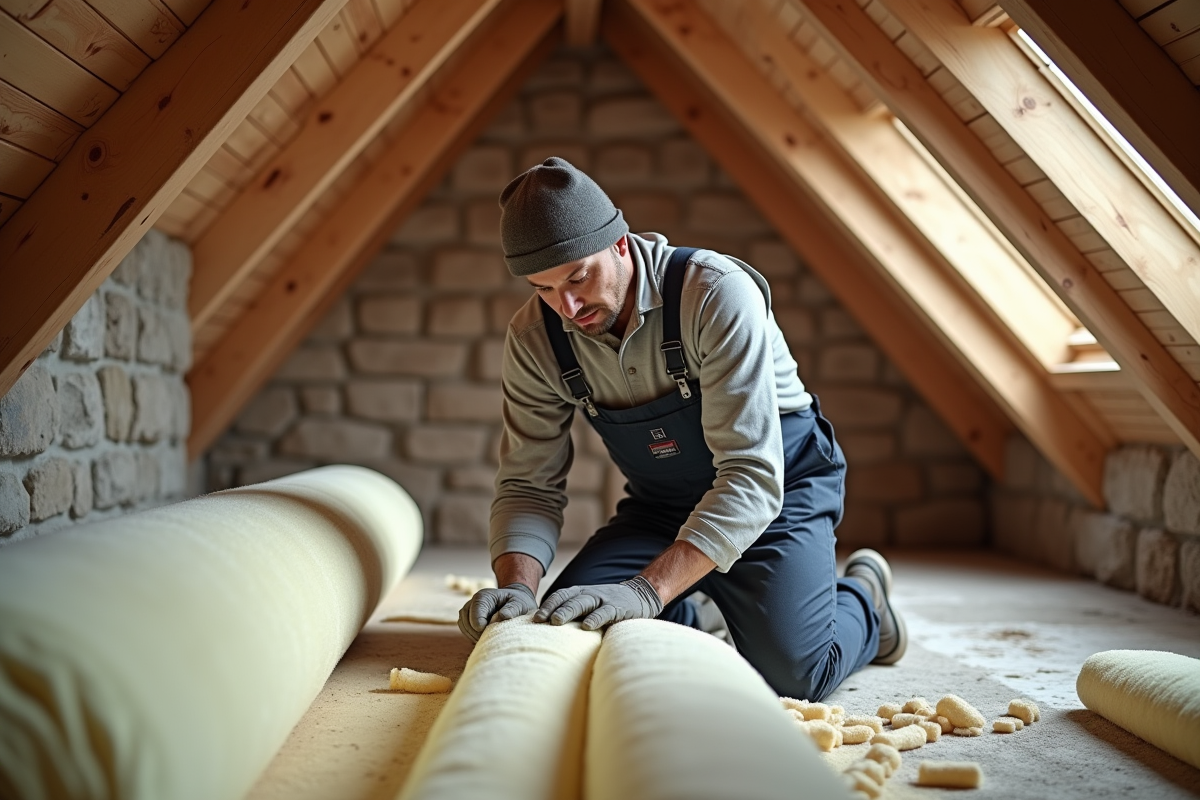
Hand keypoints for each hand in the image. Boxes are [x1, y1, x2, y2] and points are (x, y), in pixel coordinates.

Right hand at [457, 583, 537, 642]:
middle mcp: (473, 602)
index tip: (486, 632)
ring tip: (489, 637)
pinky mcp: (467, 619)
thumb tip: (502, 617)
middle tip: (491, 637)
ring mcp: (468, 610)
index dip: (479, 624)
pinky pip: (465, 630)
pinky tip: (484, 637)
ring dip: (474, 636)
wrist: (513, 602)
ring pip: (464, 627)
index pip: (475, 611)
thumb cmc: (517, 602)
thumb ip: (511, 610)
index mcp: (484, 596)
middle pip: (467, 621)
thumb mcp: (519, 604)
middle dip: (477, 633)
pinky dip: (472, 636)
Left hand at [533, 576, 662, 630]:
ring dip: (568, 611)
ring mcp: (604, 599)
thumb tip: (550, 629)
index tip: (534, 618)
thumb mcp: (590, 605)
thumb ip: (575, 613)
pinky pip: (605, 612)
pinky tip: (586, 626)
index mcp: (581, 592)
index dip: (547, 605)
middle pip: (568, 598)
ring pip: (582, 603)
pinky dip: (595, 618)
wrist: (640, 596)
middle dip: (552, 609)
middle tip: (539, 620)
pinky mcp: (618, 608)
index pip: (560, 595)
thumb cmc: (609, 606)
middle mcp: (590, 593)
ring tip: (556, 621)